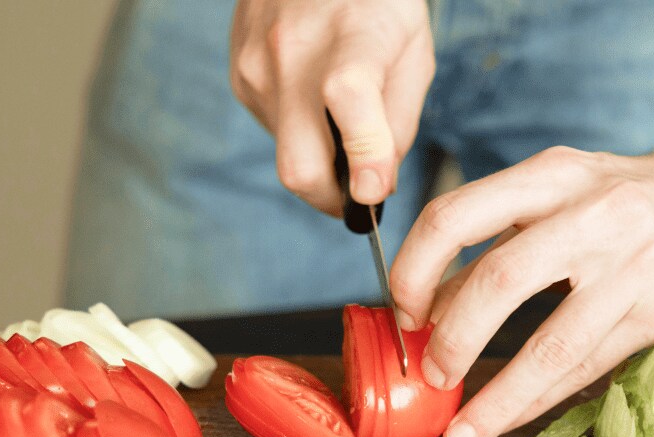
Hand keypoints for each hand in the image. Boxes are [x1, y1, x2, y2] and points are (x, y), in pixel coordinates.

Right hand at [230, 0, 434, 214]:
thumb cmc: (376, 3)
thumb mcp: (413, 51)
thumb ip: (399, 122)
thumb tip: (375, 185)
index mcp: (352, 34)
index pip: (348, 97)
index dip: (364, 154)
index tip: (374, 191)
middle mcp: (293, 51)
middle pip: (299, 164)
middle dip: (331, 199)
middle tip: (357, 195)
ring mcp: (257, 66)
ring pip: (287, 154)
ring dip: (318, 156)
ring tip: (339, 115)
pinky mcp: (240, 77)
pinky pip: (274, 131)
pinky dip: (300, 131)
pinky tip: (313, 95)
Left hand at [389, 144, 653, 436]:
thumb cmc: (628, 197)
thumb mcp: (558, 197)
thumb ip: (495, 245)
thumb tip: (427, 311)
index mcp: (550, 173)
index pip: (454, 217)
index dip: (413, 273)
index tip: (405, 314)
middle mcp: (592, 210)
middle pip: (498, 281)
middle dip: (452, 340)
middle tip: (433, 375)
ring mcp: (636, 260)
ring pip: (551, 343)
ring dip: (498, 396)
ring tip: (464, 431)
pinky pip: (590, 364)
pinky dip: (543, 399)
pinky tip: (513, 417)